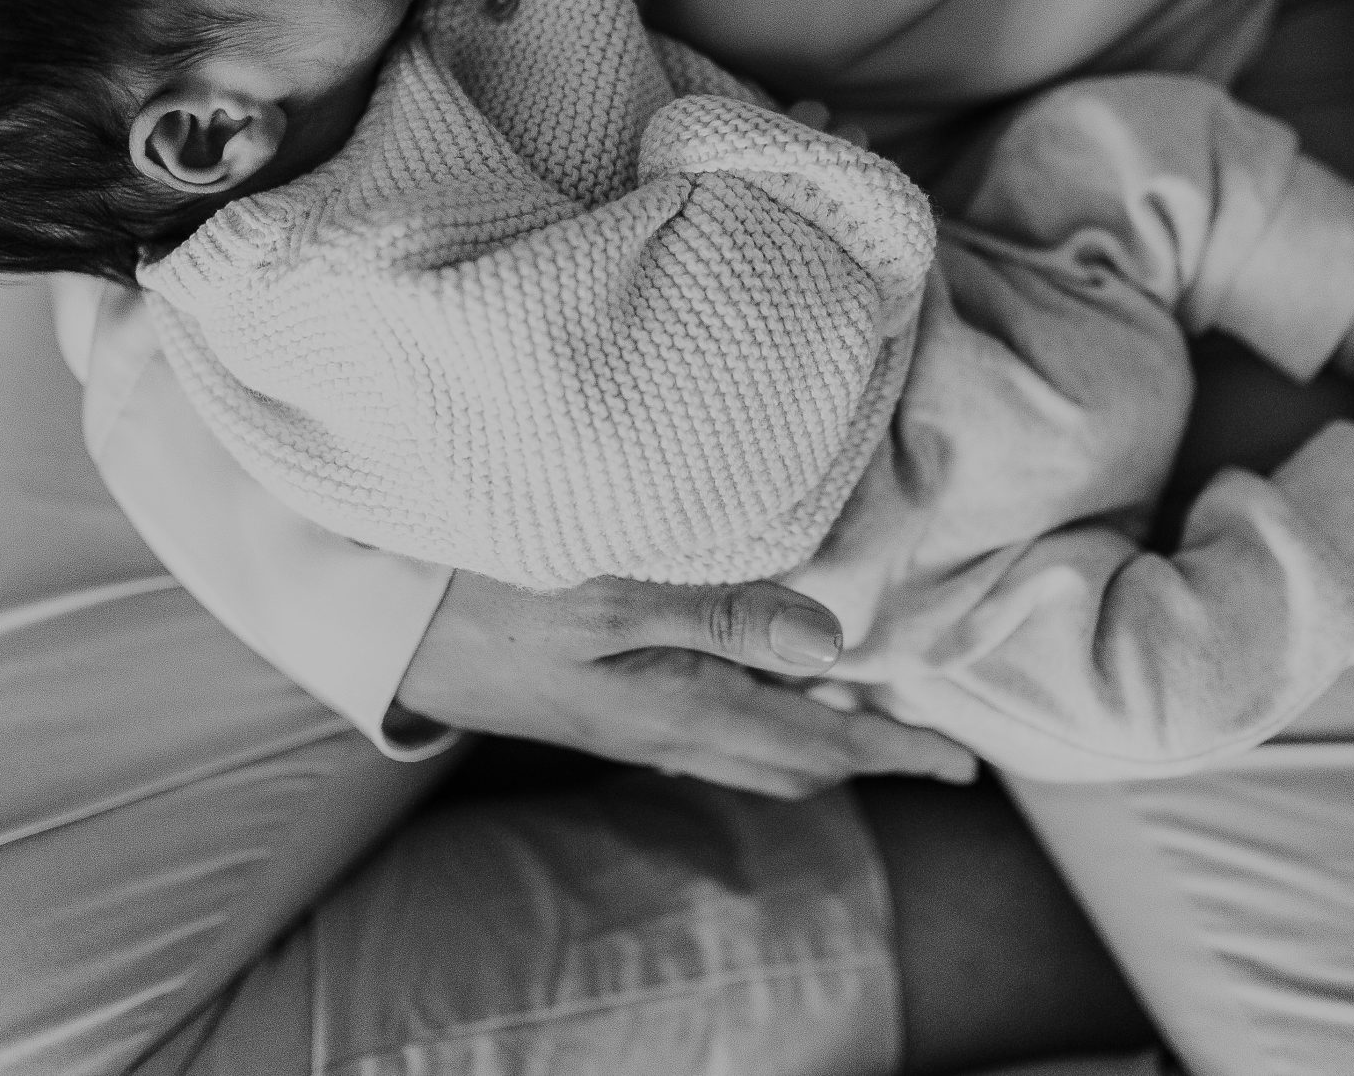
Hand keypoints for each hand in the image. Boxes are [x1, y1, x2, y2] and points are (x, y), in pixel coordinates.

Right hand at [394, 572, 977, 798]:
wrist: (390, 627)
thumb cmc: (496, 591)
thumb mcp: (616, 590)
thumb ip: (729, 614)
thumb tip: (833, 645)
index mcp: (683, 705)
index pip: (820, 742)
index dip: (897, 750)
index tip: (963, 762)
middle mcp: (666, 731)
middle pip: (797, 763)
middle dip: (872, 755)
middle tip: (933, 744)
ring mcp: (631, 728)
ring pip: (756, 756)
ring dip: (821, 745)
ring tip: (867, 718)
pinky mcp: (602, 713)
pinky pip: (712, 738)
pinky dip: (765, 727)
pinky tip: (763, 693)